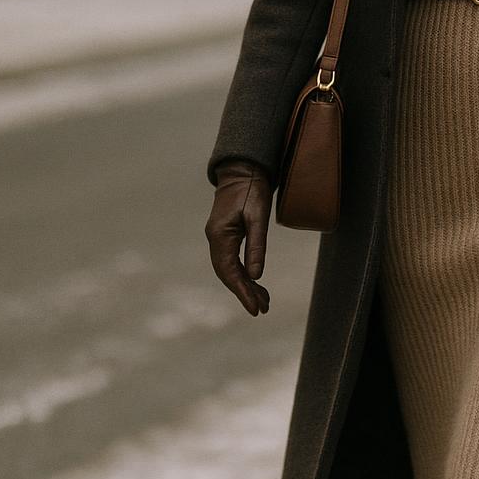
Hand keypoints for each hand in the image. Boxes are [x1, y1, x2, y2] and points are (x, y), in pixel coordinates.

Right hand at [205, 161, 272, 314]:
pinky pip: (231, 260)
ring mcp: (218, 237)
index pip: (230, 272)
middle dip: (244, 293)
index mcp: (220, 235)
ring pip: (229, 269)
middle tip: (263, 309)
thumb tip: (256, 275)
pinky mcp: (225, 235)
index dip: (242, 292)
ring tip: (264, 301)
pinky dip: (243, 274)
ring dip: (245, 285)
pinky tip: (255, 282)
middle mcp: (215, 239)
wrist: (243, 169)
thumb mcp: (258, 216)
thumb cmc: (252, 189)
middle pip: (227, 274)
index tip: (255, 309)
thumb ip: (257, 245)